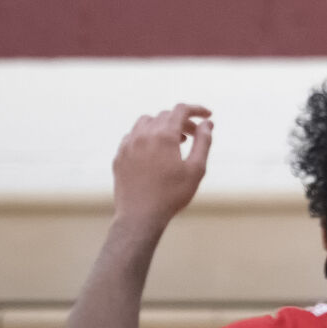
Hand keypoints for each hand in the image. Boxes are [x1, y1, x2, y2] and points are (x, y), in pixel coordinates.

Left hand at [111, 104, 211, 228]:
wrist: (139, 218)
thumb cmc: (171, 195)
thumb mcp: (196, 169)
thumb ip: (203, 142)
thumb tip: (207, 124)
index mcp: (164, 136)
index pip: (181, 110)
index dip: (197, 109)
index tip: (207, 116)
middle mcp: (143, 135)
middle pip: (165, 116)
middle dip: (182, 121)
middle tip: (192, 135)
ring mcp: (128, 146)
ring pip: (145, 122)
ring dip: (162, 125)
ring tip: (172, 141)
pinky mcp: (119, 157)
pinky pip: (132, 136)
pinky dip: (145, 136)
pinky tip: (153, 150)